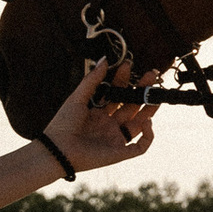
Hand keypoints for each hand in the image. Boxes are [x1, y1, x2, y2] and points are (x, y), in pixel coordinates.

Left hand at [47, 59, 157, 175]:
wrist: (57, 150)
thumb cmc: (62, 125)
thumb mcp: (77, 98)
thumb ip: (92, 79)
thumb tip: (105, 59)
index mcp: (99, 113)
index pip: (117, 94)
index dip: (124, 81)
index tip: (128, 66)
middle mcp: (109, 125)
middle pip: (132, 106)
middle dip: (142, 91)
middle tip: (151, 75)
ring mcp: (116, 138)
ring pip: (140, 124)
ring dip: (150, 109)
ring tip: (155, 94)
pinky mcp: (120, 152)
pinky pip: (141, 146)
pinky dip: (148, 135)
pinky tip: (147, 121)